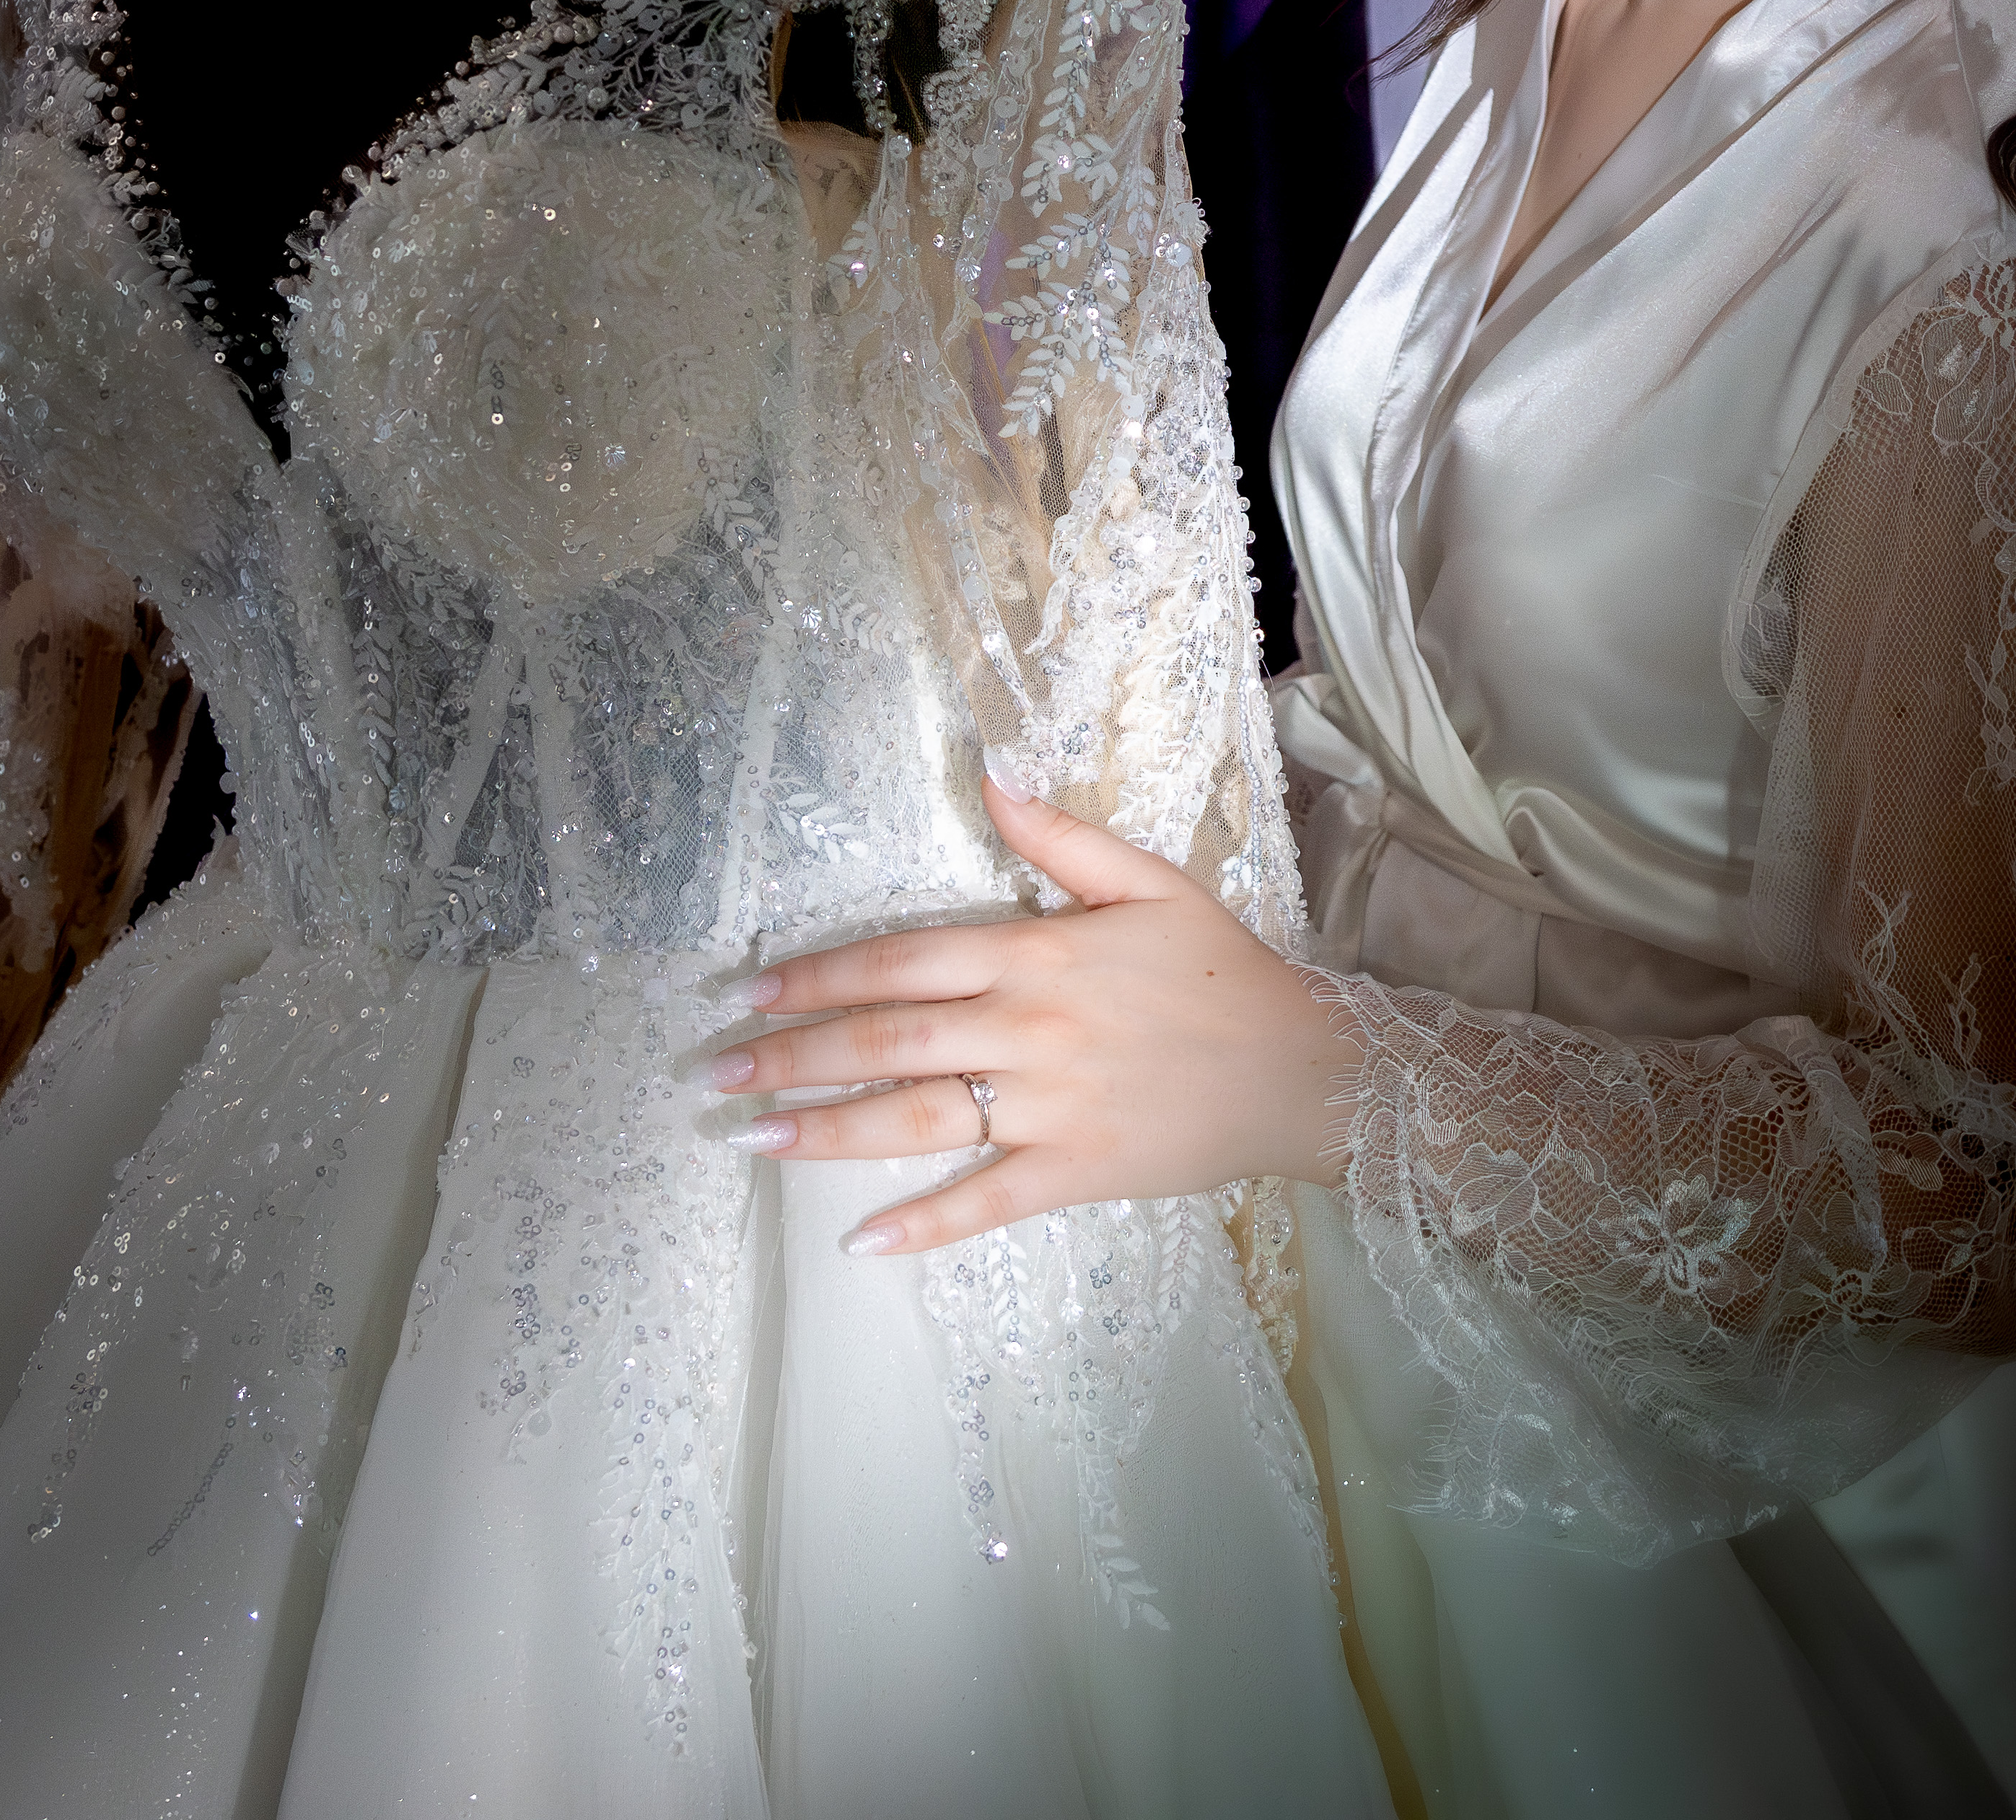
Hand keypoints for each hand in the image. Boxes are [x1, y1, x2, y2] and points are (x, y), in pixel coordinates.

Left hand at [703, 775, 1357, 1254]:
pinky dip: (924, 1224)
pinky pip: (987, 1201)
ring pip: (918, 1119)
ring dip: (828, 1133)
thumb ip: (1059, 836)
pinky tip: (860, 1241)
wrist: (1299, 1065)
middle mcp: (1030, 1027)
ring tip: (753, 1141)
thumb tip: (988, 774)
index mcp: (1038, 953)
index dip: (820, 973)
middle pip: (889, 1041)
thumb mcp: (1147, 880)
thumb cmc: (1218, 969)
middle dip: (793, 1056)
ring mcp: (1050, 1105)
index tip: (751, 989)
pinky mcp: (1075, 1172)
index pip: (902, 961)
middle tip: (716, 1076)